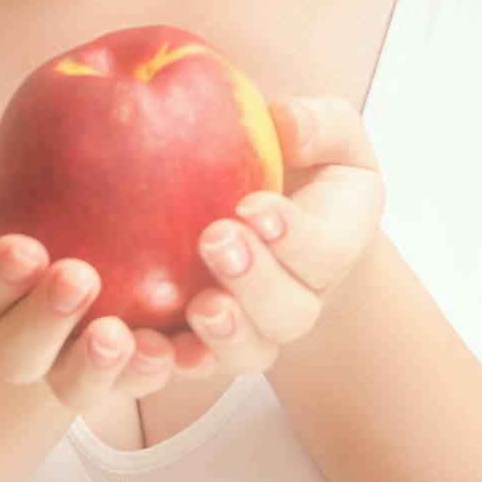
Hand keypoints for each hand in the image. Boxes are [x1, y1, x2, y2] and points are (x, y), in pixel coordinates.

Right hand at [0, 162, 223, 412]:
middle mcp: (15, 342)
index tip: (25, 250)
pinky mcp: (127, 371)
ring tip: (125, 336)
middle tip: (79, 279)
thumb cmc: (30, 206)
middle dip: (45, 321)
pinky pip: (141, 380)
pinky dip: (164, 366)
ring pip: (76, 386)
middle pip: (17, 352)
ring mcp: (70, 364)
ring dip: (100, 366)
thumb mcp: (0, 189)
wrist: (87, 234)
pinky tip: (186, 347)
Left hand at [185, 95, 385, 370]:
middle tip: (216, 241)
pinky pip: (195, 361)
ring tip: (198, 307)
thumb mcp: (328, 130)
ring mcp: (254, 325)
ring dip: (224, 332)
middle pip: (287, 312)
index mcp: (334, 244)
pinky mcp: (206, 338)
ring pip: (249, 349)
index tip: (253, 205)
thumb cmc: (308, 163)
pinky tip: (147, 345)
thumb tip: (288, 121)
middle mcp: (300, 297)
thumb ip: (319, 122)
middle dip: (253, 281)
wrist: (284, 212)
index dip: (291, 236)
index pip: (323, 252)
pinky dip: (174, 360)